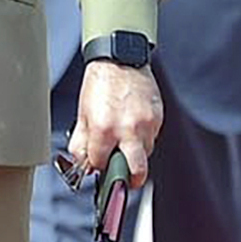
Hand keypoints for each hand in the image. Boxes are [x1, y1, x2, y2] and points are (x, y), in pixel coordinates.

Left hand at [69, 59, 161, 184]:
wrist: (120, 60)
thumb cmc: (100, 85)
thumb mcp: (82, 115)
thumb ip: (81, 142)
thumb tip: (84, 163)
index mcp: (104, 129)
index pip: (100, 163)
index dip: (97, 165)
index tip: (97, 162)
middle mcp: (128, 129)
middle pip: (136, 171)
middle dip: (129, 180)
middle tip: (124, 180)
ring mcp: (147, 125)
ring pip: (145, 154)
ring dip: (134, 154)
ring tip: (123, 140)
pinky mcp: (159, 118)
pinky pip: (152, 138)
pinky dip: (143, 138)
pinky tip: (133, 126)